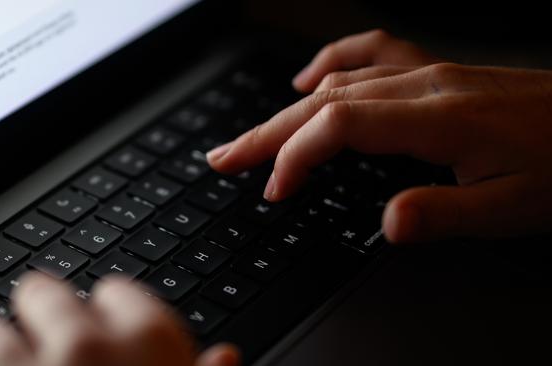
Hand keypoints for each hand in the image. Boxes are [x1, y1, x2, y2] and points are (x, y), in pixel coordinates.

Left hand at [0, 273, 238, 365]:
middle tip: (54, 328)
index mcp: (152, 338)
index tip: (109, 326)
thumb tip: (226, 357)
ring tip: (18, 353)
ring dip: (7, 337)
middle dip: (48, 308)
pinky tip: (3, 362)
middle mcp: (88, 343)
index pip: (118, 290)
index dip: (112, 311)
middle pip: (48, 292)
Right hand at [207, 30, 551, 242]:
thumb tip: (386, 226)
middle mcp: (424, 86)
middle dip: (267, 133)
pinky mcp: (435, 73)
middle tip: (225, 157)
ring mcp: (428, 73)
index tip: (275, 190)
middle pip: (324, 101)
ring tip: (252, 132)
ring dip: (286, 107)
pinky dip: (330, 64)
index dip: (295, 156)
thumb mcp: (512, 207)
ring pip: (338, 82)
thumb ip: (444, 214)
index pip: (339, 127)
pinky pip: (370, 54)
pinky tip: (309, 79)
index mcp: (437, 118)